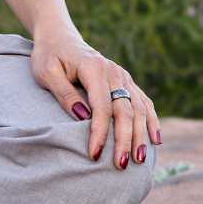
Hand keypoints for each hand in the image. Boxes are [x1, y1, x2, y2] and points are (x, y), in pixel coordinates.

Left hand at [29, 25, 162, 167]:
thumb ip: (64, 93)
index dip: (100, 132)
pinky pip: (144, 102)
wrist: (59, 37)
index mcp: (94, 68)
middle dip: (124, 140)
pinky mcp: (125, 81)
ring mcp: (122, 76)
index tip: (94, 154)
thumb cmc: (49, 56)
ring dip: (141, 135)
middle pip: (125, 110)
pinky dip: (151, 121)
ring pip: (139, 108)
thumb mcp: (46, 73)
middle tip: (120, 165)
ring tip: (140, 160)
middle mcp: (113, 72)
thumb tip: (83, 117)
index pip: (102, 106)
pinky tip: (156, 140)